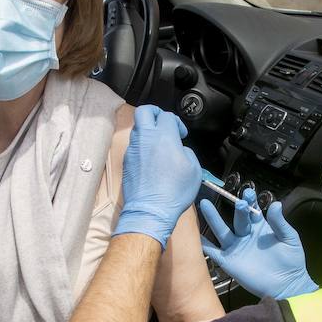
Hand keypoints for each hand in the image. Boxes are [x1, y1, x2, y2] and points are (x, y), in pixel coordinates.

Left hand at [114, 105, 200, 247]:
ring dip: (148, 129)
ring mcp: (133, 150)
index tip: (181, 133)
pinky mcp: (127, 161)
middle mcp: (145, 139)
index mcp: (164, 136)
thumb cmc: (173, 192)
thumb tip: (180, 149)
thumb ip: (187, 152)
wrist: (150, 210)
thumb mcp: (194, 170)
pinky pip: (134, 145)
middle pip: (144, 111)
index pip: (167, 115)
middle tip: (163, 122)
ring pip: (137, 128)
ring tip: (158, 142)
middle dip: (155, 113)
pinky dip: (142, 145)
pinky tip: (151, 158)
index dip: (177, 122)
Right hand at [200, 188, 317, 299]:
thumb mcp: (290, 239)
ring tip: (204, 204)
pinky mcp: (229, 262)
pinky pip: (214, 252)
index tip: (248, 192)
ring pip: (222, 230)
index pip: (252, 211)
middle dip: (237, 209)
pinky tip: (196, 236)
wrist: (286, 286)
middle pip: (238, 219)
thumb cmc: (291, 261)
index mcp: (261, 228)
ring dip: (213, 218)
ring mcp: (236, 248)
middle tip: (238, 202)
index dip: (250, 201)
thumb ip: (280, 223)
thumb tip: (276, 204)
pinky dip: (204, 245)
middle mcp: (246, 235)